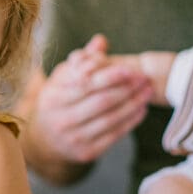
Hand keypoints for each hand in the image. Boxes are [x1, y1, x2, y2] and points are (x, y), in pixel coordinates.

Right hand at [25, 34, 151, 175]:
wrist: (45, 139)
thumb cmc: (59, 100)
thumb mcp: (63, 78)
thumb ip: (83, 60)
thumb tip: (101, 41)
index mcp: (53, 96)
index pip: (86, 84)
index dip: (110, 76)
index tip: (130, 69)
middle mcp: (61, 118)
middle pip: (101, 101)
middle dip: (126, 89)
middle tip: (144, 79)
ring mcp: (73, 137)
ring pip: (110, 119)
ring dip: (133, 104)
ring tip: (147, 92)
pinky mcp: (85, 152)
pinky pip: (113, 135)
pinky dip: (130, 122)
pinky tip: (141, 109)